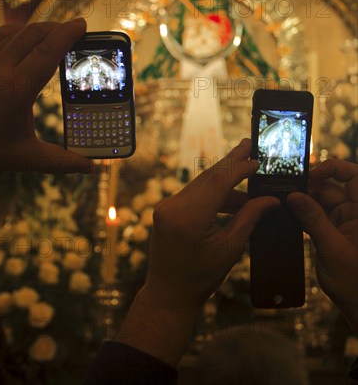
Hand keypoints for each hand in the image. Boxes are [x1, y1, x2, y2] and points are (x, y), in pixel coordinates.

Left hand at [0, 19, 93, 173]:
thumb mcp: (23, 157)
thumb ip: (59, 161)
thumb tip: (90, 168)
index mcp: (14, 90)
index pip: (46, 52)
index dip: (67, 35)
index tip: (82, 25)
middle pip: (33, 35)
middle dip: (57, 28)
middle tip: (75, 29)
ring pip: (15, 32)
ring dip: (38, 29)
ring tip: (55, 33)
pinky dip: (17, 32)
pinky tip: (27, 38)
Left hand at [116, 140, 279, 365]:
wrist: (168, 294)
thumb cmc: (200, 277)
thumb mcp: (230, 248)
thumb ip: (249, 218)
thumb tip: (270, 199)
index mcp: (189, 218)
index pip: (218, 182)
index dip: (239, 168)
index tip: (257, 159)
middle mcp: (173, 206)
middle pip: (208, 176)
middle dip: (231, 161)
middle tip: (249, 144)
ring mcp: (167, 206)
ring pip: (201, 183)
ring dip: (225, 179)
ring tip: (248, 170)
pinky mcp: (166, 209)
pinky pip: (194, 193)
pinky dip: (214, 192)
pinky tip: (234, 196)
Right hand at [287, 159, 357, 332]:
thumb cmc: (355, 282)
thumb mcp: (332, 249)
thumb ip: (314, 219)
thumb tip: (295, 196)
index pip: (354, 176)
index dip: (334, 168)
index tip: (311, 175)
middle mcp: (355, 212)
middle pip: (331, 187)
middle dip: (308, 188)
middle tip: (284, 192)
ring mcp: (344, 222)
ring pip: (320, 201)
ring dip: (302, 203)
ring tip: (282, 205)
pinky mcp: (333, 233)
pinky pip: (316, 216)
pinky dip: (303, 216)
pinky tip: (288, 217)